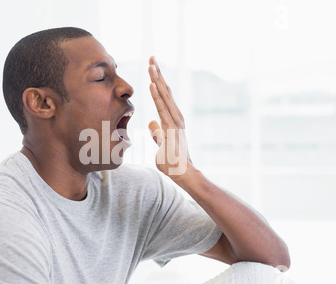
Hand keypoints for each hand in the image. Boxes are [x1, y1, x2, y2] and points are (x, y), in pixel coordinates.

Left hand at [148, 56, 193, 178]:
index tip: (152, 68)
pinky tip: (152, 84)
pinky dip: (157, 96)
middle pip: (165, 91)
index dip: (158, 81)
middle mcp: (176, 117)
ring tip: (151, 64)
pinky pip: (163, 109)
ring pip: (164, 96)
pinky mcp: (171, 128)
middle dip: (158, 74)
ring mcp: (175, 122)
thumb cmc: (173, 162)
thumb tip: (152, 122)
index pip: (164, 96)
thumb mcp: (161, 144)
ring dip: (157, 79)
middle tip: (152, 58)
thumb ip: (157, 133)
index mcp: (173, 119)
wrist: (184, 174)